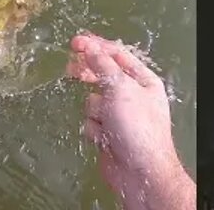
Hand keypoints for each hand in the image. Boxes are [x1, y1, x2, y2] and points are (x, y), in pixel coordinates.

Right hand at [68, 34, 192, 207]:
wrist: (140, 171)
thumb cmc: (137, 126)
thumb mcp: (120, 87)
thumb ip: (102, 65)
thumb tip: (88, 48)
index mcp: (142, 80)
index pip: (116, 55)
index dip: (95, 46)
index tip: (74, 42)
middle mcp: (132, 95)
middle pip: (102, 76)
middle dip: (88, 75)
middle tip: (70, 68)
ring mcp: (119, 115)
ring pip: (92, 101)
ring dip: (95, 111)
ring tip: (106, 122)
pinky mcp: (108, 132)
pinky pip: (91, 121)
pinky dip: (94, 128)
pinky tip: (104, 138)